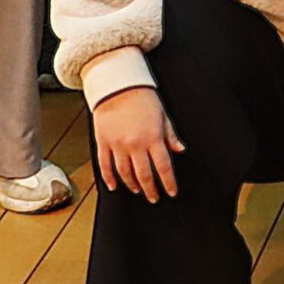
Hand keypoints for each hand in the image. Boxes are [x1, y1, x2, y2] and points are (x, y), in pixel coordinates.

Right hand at [91, 85, 184, 200]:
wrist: (118, 85)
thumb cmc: (143, 98)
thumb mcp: (163, 115)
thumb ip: (170, 136)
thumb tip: (180, 150)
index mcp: (153, 138)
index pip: (163, 167)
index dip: (168, 183)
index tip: (171, 192)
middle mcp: (135, 144)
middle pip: (144, 175)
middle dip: (151, 190)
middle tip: (154, 198)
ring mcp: (117, 144)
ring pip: (124, 173)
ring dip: (132, 185)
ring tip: (137, 190)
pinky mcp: (103, 142)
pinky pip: (105, 166)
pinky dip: (109, 178)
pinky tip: (114, 186)